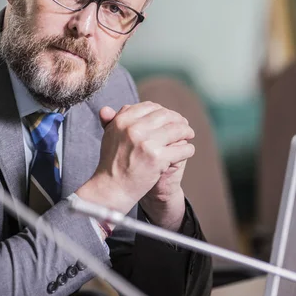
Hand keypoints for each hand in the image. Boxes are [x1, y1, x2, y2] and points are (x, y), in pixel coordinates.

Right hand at [77, 101, 194, 217]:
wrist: (113, 188)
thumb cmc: (112, 163)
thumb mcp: (108, 137)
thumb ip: (111, 121)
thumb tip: (106, 108)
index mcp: (122, 120)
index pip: (149, 107)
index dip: (162, 111)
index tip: (168, 117)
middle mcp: (133, 128)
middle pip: (165, 116)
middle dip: (177, 120)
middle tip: (184, 126)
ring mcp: (146, 143)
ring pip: (177, 130)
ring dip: (186, 131)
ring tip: (189, 135)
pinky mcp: (157, 158)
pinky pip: (182, 148)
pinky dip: (188, 149)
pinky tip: (187, 151)